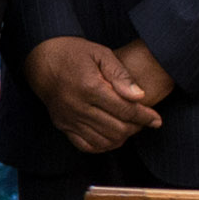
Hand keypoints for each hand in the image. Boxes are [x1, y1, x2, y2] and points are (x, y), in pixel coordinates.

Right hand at [21, 38, 162, 157]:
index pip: (125, 110)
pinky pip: (86, 146)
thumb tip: (139, 96)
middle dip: (136, 128)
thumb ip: (121, 75)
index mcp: (89, 87)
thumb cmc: (75, 54)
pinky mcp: (62, 125)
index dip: (145, 117)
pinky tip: (112, 136)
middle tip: (144, 122)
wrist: (42, 60)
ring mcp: (68, 118)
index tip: (156, 119)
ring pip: (104, 140)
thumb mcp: (101, 54)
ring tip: (130, 127)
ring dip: (122, 137)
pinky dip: (103, 145)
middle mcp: (78, 106)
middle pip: (117, 128)